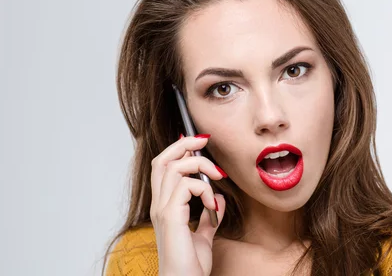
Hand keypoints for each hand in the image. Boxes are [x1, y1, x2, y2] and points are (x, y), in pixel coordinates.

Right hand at [150, 134, 225, 275]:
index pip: (163, 167)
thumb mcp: (202, 236)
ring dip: (200, 165)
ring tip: (218, 178)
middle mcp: (159, 205)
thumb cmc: (190, 266)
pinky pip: (185, 186)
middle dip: (185, 143)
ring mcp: (162, 210)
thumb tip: (218, 201)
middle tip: (205, 141)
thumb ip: (208, 218)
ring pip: (174, 167)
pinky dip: (204, 189)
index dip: (179, 149)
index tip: (200, 143)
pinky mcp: (170, 216)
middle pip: (162, 159)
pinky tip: (213, 204)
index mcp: (164, 207)